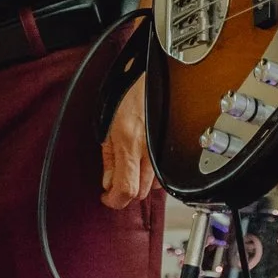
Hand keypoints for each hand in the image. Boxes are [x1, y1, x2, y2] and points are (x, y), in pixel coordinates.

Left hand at [101, 78, 157, 209]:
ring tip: (129, 168)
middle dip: (125, 192)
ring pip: (152, 186)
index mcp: (129, 144)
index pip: (126, 189)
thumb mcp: (107, 124)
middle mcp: (148, 150)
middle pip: (140, 192)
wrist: (153, 75)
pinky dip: (151, 175)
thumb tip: (108, 182)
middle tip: (114, 182)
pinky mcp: (171, 149)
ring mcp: (162, 150)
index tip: (106, 198)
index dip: (114, 201)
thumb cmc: (128, 92)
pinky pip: (162, 173)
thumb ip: (108, 157)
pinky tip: (143, 163)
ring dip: (139, 183)